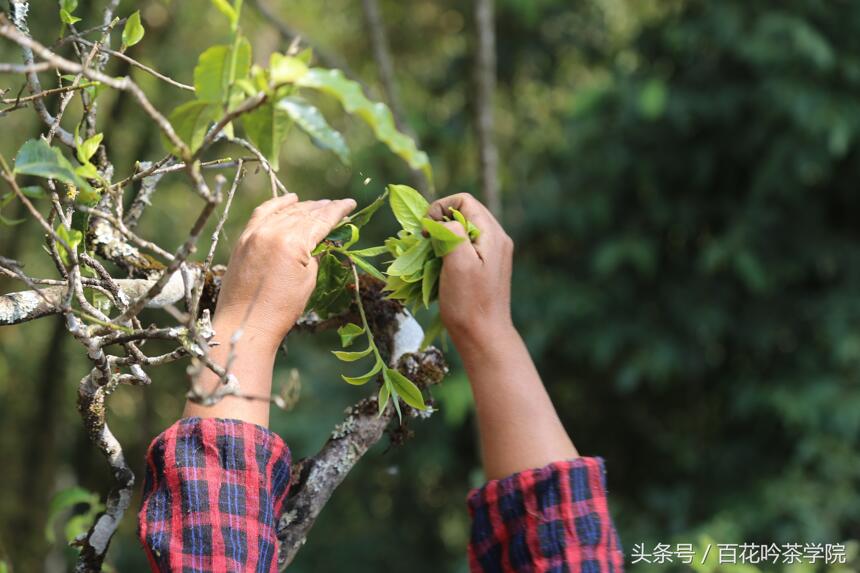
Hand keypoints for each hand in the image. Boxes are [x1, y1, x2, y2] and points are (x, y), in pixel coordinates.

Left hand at [214, 194, 356, 346]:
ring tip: (318, 204)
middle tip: (337, 205)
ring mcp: (256, 233)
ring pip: (285, 211)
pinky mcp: (244, 238)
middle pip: (304, 212)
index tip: (350, 204)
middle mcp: (273, 231)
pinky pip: (263, 212)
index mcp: (293, 242)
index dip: (338, 211)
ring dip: (303, 206)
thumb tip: (317, 241)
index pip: (320, 220)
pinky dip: (278, 204)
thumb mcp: (308, 280)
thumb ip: (313, 254)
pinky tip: (290, 199)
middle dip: (322, 207)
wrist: (245, 324)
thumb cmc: (282, 309)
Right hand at [427, 193, 513, 343]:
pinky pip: (465, 247)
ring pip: (463, 230)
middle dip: (440, 221)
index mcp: (492, 234)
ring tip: (430, 255)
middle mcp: (496, 239)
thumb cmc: (469, 302)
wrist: (483, 336)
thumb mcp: (458, 262)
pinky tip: (439, 266)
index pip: (464, 200)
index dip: (441, 207)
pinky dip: (449, 250)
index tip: (426, 230)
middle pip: (464, 212)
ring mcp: (492, 254)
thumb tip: (442, 221)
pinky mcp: (485, 267)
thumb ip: (452, 233)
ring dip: (442, 237)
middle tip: (425, 242)